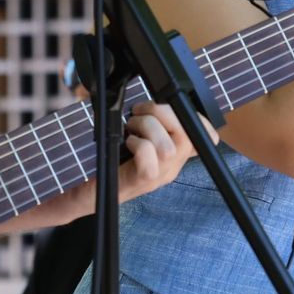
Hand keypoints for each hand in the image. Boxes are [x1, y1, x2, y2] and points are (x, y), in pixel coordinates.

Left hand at [40, 100, 211, 222]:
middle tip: (138, 112)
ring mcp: (159, 176)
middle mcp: (171, 167)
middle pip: (188, 136)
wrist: (89, 192)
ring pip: (168, 146)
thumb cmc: (110, 161)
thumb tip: (149, 101)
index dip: (199, 121)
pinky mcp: (141, 180)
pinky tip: (127, 143)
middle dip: (162, 113)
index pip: (203, 139)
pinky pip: (150, 157)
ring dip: (146, 126)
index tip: (175, 108)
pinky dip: (137, 143)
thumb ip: (149, 123)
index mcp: (175, 156)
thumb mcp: (135, 138)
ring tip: (130, 127)